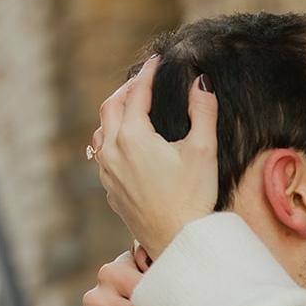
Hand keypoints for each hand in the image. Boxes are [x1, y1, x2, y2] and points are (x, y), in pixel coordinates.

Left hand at [90, 55, 218, 258]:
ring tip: (130, 113)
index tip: (157, 63)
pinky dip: (112, 143)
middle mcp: (113, 151)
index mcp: (133, 136)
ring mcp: (108, 173)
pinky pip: (104, 158)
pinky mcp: (111, 192)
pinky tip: (126, 149)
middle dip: (126, 91)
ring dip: (114, 117)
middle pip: (110, 107)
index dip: (148, 75)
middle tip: (142, 84)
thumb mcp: (203, 152)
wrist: (178, 243)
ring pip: (101, 132)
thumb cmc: (193, 199)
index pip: (137, 94)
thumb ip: (203, 112)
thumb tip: (201, 82)